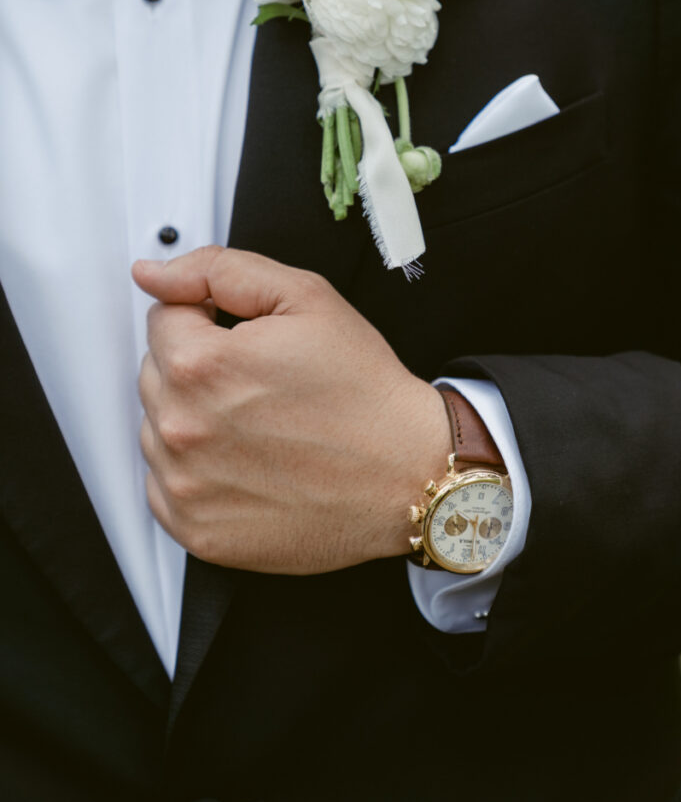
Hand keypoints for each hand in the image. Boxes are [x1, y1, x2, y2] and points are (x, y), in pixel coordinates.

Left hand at [132, 246, 450, 574]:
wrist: (405, 475)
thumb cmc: (363, 393)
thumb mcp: (305, 298)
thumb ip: (218, 271)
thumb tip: (152, 274)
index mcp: (200, 365)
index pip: (163, 320)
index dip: (208, 320)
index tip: (247, 342)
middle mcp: (181, 429)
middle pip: (156, 373)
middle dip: (199, 368)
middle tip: (261, 384)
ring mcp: (185, 486)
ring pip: (158, 428)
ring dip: (194, 420)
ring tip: (258, 427)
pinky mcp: (195, 530)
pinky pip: (164, 485)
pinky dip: (195, 472)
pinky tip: (245, 464)